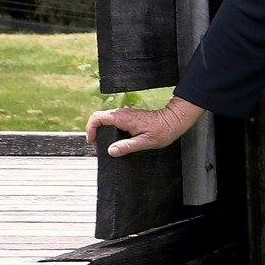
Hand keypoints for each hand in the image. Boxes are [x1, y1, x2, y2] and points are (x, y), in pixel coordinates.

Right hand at [84, 97, 202, 154]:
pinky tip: (114, 141)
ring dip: (101, 131)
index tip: (92, 140)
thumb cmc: (163, 130)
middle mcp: (122, 114)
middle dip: (94, 131)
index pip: (97, 118)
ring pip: (106, 120)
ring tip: (104, 145)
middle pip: (99, 119)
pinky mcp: (129, 117)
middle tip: (98, 146)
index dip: (90, 129)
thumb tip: (111, 151)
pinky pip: (114, 122)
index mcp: (123, 118)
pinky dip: (109, 130)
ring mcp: (125, 114)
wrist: (174, 120)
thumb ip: (127, 146)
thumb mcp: (146, 142)